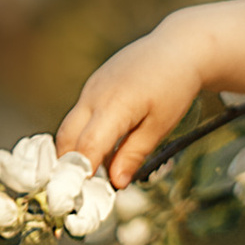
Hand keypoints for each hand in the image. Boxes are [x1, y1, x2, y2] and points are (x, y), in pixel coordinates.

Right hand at [54, 14, 211, 190]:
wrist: (177, 48)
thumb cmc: (174, 87)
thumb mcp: (160, 125)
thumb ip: (134, 154)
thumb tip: (115, 183)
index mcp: (115, 106)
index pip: (87, 147)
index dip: (81, 173)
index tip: (82, 196)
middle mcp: (94, 96)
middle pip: (67, 138)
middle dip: (68, 166)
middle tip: (78, 192)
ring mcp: (90, 88)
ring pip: (70, 127)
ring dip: (74, 152)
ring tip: (90, 176)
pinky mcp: (92, 86)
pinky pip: (80, 116)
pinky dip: (83, 135)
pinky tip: (100, 151)